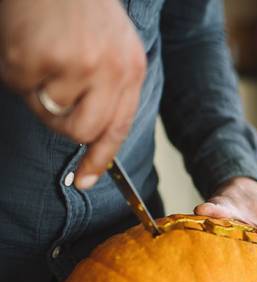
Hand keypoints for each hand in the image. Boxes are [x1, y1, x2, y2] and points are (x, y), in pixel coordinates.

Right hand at [0, 0, 146, 189]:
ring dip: (39, 91)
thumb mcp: (115, 45)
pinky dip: (17, 69)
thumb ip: (111, 86)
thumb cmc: (80, 6)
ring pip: (50, 113)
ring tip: (43, 54)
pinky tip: (27, 41)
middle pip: (83, 131)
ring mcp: (74, 66)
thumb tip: (95, 134)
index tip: (84, 181)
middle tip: (50, 93)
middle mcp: (109, 71)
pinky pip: (20, 87)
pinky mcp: (38, 59)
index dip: (100, 159)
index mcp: (131, 69)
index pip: (118, 127)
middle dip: (62, 122)